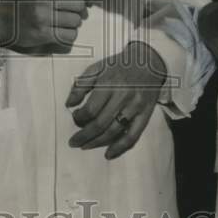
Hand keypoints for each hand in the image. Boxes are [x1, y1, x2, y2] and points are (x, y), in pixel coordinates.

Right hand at [0, 0, 89, 53]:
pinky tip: (59, 31)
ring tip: (61, 22)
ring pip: (76, 21)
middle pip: (80, 5)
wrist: (2, 18)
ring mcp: (43, 16)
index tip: (89, 0)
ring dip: (73, 24)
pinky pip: (70, 36)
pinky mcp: (43, 33)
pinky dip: (69, 35)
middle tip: (71, 12)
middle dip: (79, 11)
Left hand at [65, 41, 165, 159]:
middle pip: (100, 123)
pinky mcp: (145, 115)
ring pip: (114, 131)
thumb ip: (81, 85)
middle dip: (84, 135)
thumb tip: (69, 104)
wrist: (148, 63)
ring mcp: (135, 107)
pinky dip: (120, 148)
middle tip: (74, 142)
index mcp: (108, 83)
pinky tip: (109, 154)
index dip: (79, 118)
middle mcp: (123, 96)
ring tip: (85, 146)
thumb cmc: (118, 66)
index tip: (75, 118)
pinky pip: (133, 136)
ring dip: (97, 142)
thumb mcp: (97, 68)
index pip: (90, 109)